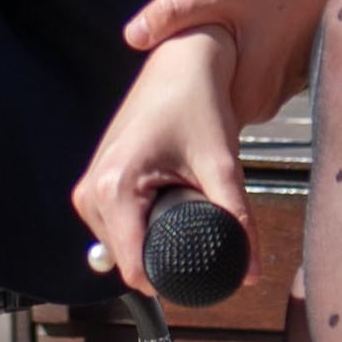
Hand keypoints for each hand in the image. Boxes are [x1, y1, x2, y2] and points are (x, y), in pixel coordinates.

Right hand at [74, 32, 253, 292]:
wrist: (182, 61)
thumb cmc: (197, 101)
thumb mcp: (222, 164)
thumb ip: (238, 220)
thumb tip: (251, 273)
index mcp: (114, 186)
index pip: (134, 267)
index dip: (170, 279)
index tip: (202, 270)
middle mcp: (92, 189)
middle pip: (129, 260)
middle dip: (166, 257)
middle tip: (201, 222)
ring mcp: (90, 187)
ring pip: (122, 247)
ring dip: (154, 240)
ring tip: (184, 202)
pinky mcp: (96, 184)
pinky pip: (117, 229)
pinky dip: (143, 228)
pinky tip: (169, 202)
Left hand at [122, 0, 341, 127]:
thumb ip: (175, 13)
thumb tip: (131, 35)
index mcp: (245, 95)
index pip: (192, 102)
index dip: (169, 79)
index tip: (153, 63)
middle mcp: (264, 102)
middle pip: (208, 89)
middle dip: (187, 59)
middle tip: (166, 32)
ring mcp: (278, 88)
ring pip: (227, 75)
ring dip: (211, 49)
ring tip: (196, 16)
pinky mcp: (287, 71)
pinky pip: (246, 66)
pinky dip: (232, 45)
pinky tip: (228, 15)